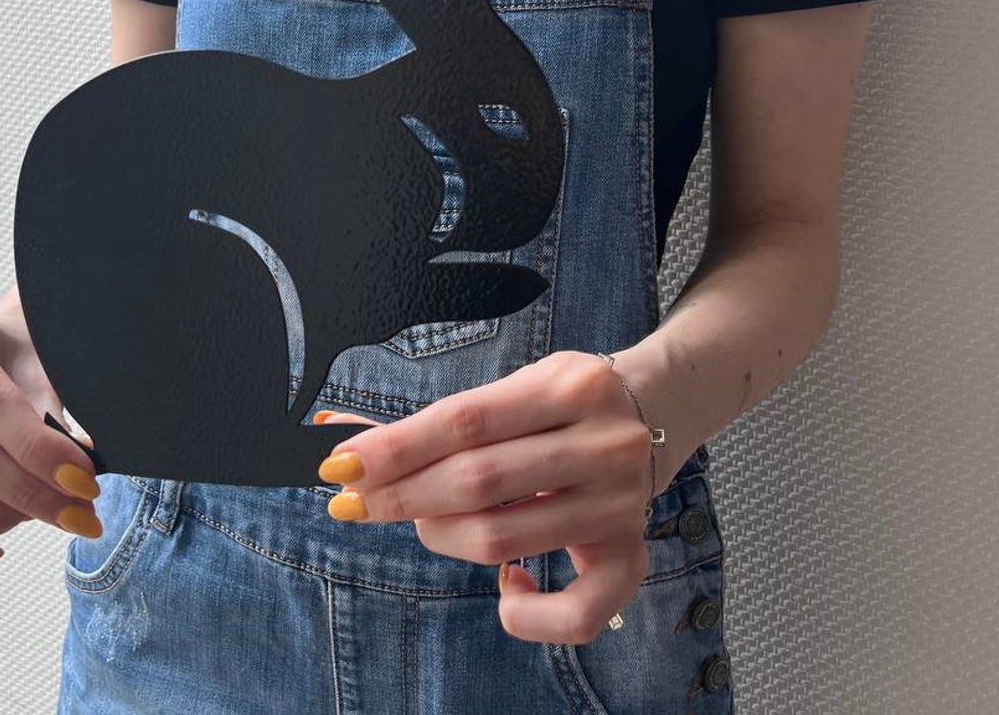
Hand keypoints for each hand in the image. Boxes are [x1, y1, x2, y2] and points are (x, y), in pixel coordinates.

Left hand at [311, 351, 654, 644]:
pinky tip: (505, 587)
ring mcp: (618, 504)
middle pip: (477, 482)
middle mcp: (602, 444)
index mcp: (570, 386)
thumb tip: (338, 436)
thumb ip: (439, 419)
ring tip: (425, 521)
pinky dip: (525, 612)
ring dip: (441, 536)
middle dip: (400, 495)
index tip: (339, 465)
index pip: (463, 421)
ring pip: (502, 539)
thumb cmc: (562, 401)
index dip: (394, 448)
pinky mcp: (632, 553)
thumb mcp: (513, 387)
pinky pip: (576, 612)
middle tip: (357, 501)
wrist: (659, 407)